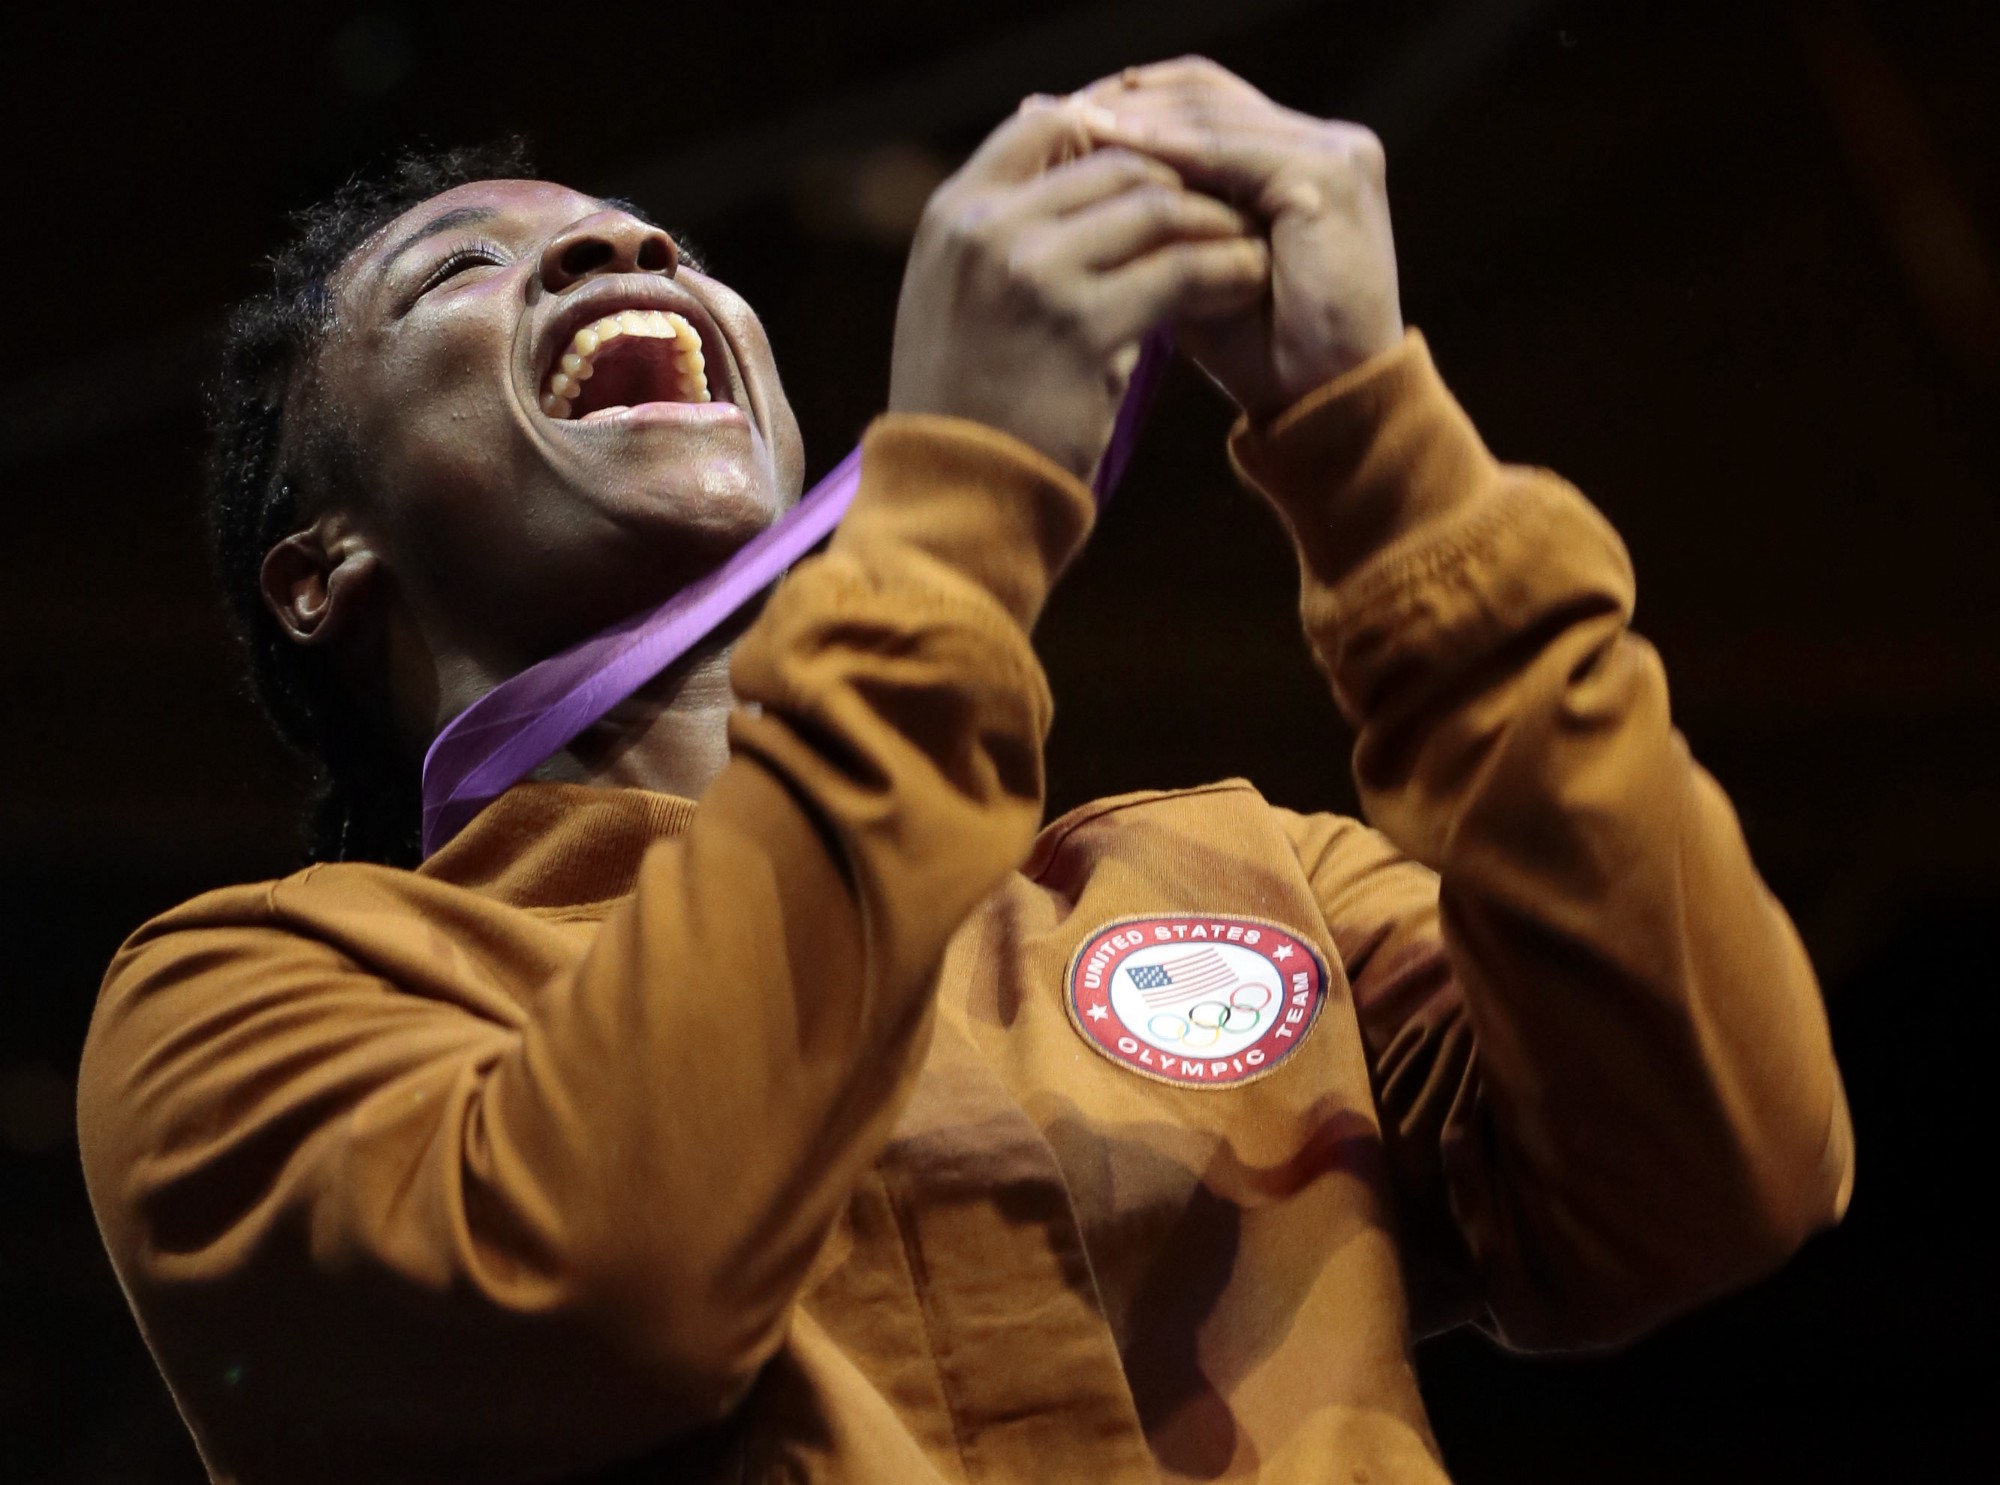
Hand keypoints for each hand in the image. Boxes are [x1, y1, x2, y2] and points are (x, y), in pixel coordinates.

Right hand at [889, 97, 1269, 480]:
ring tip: (1251, 245)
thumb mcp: (960, 301)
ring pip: (1156, 207)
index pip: (1044, 123)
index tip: (1162, 174)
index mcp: (953, 215)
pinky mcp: (1080, 326)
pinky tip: (1248, 283)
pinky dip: (1226, 270)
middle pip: (1114, 161)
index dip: (1113, 138)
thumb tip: (1098, 189)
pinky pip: (1180, 271)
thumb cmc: (970, 407)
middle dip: (1182, 181)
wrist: (959, 495)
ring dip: (1214, 222)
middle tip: (1231, 206)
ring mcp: (1031, 273)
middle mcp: (985, 229)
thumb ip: (1007, 238)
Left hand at [1077, 58, 1402, 423]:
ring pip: (1214, 110)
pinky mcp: (1328, 177)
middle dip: (1125, 98)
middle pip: (1206, 90)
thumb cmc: (1261, 357)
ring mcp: (1334, 153)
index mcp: (1302, 158)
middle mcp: (1326, 141)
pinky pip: (1231, 150)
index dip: (1132, 102)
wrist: (1326, 407)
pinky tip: (1115, 145)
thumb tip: (1069, 186)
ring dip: (1139, 115)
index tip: (1052, 116)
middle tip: (1048, 106)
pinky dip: (1171, 146)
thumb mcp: (1194, 275)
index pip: (1205, 101)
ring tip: (1073, 120)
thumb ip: (1156, 224)